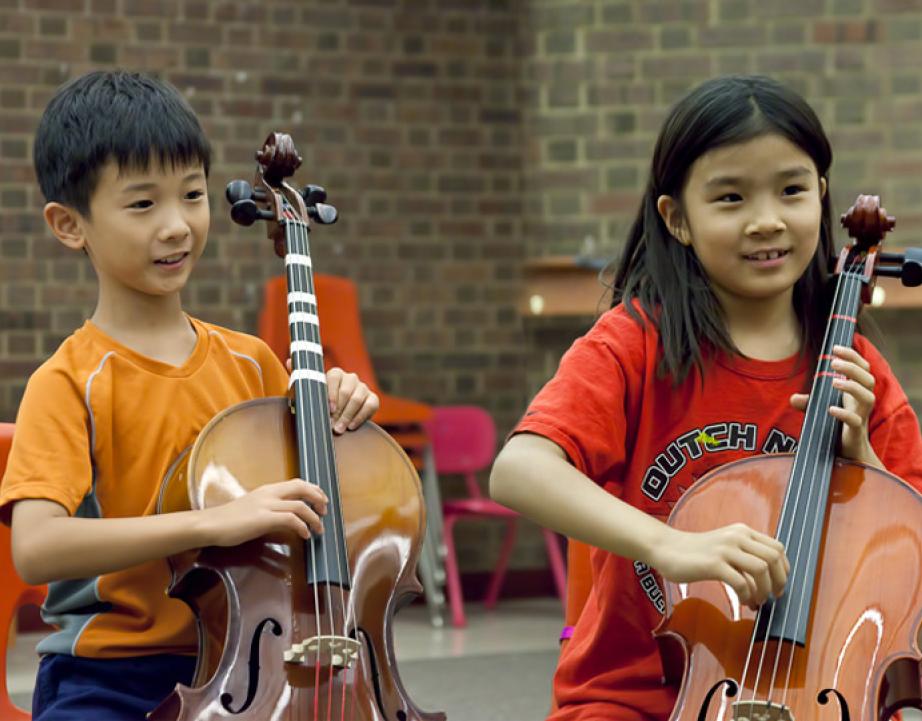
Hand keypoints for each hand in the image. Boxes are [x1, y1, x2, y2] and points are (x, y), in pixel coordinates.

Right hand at [200, 479, 326, 546]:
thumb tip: (287, 517)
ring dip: (313, 517)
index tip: (321, 499)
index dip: (313, 489)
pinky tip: (304, 535)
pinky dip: (302, 527)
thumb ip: (270, 508)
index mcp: (267, 490)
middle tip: (325, 510)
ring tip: (319, 528)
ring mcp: (266, 505)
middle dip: (318, 498)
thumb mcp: (253, 508)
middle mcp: (269, 494)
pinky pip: (290, 520)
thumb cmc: (229, 519)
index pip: (296, 482)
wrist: (210, 524)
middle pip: (302, 487)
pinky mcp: (263, 519)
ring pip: (300, 505)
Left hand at [326, 367, 378, 433]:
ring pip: (357, 400)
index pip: (334, 378)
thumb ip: (321, 405)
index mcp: (336, 374)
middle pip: (346, 392)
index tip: (330, 410)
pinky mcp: (373, 398)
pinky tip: (351, 426)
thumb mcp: (322, 403)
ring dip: (347, 416)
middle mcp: (350, 379)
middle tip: (332, 424)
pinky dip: (359, 418)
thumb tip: (322, 416)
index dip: (332, 394)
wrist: (341, 415)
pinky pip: (369, 406)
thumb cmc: (327, 408)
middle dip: (338, 410)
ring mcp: (363, 387)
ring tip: (339, 428)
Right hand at [650, 523, 788, 607]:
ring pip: (761, 569)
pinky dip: (747, 596)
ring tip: (756, 601)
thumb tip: (767, 579)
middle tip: (773, 596)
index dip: (784, 570)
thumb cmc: (695, 552)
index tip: (779, 585)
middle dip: (778, 582)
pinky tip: (742, 601)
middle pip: (774, 558)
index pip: (778, 548)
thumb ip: (745, 554)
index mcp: (742, 531)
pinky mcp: (713, 564)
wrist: (666, 548)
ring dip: (763, 590)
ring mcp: (725, 549)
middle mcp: (737, 537)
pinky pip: (741, 583)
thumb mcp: (725, 545)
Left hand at [789, 345, 880, 465]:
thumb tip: (793, 397)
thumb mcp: (819, 412)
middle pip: (868, 379)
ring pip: (868, 398)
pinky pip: (855, 421)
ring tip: (834, 381)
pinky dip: (844, 414)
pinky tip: (831, 409)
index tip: (835, 348)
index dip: (852, 356)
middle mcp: (861, 403)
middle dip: (852, 368)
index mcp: (856, 393)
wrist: (847, 455)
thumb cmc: (835, 428)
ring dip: (852, 387)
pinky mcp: (856, 433)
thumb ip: (808, 403)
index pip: (862, 368)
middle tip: (833, 362)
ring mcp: (861, 417)